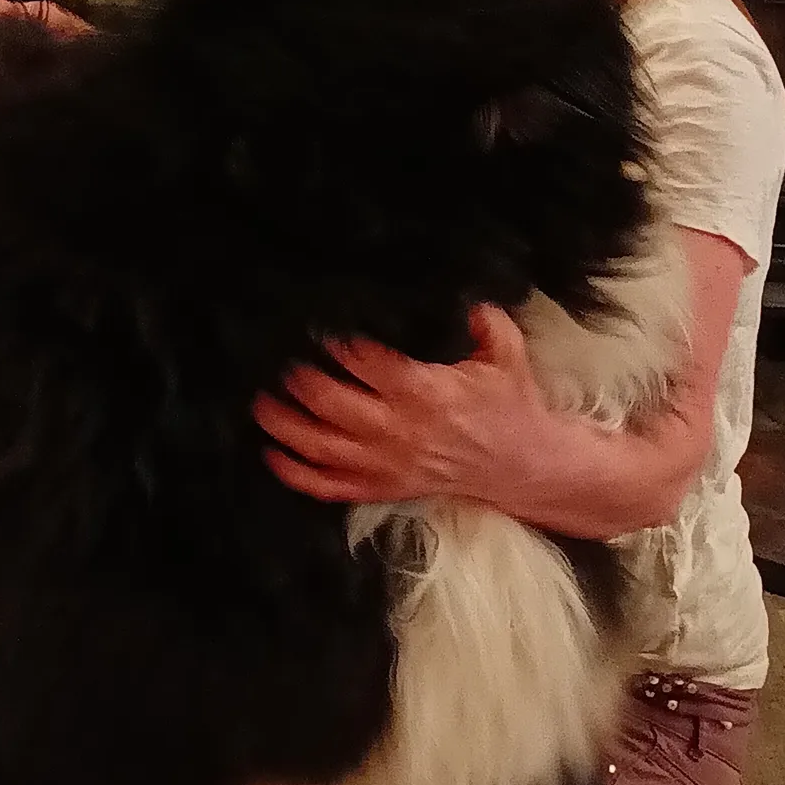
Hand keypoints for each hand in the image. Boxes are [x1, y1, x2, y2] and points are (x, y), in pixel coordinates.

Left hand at [251, 305, 552, 504]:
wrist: (524, 465)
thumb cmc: (511, 405)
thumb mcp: (507, 353)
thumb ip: (485, 320)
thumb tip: (464, 296)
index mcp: (425, 392)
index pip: (365, 364)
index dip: (335, 345)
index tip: (314, 326)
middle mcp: (399, 430)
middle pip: (332, 405)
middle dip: (299, 381)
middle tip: (278, 361)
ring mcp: (388, 464)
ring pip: (322, 447)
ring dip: (285, 425)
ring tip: (260, 403)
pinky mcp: (385, 488)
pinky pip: (331, 487)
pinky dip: (297, 474)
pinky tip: (272, 454)